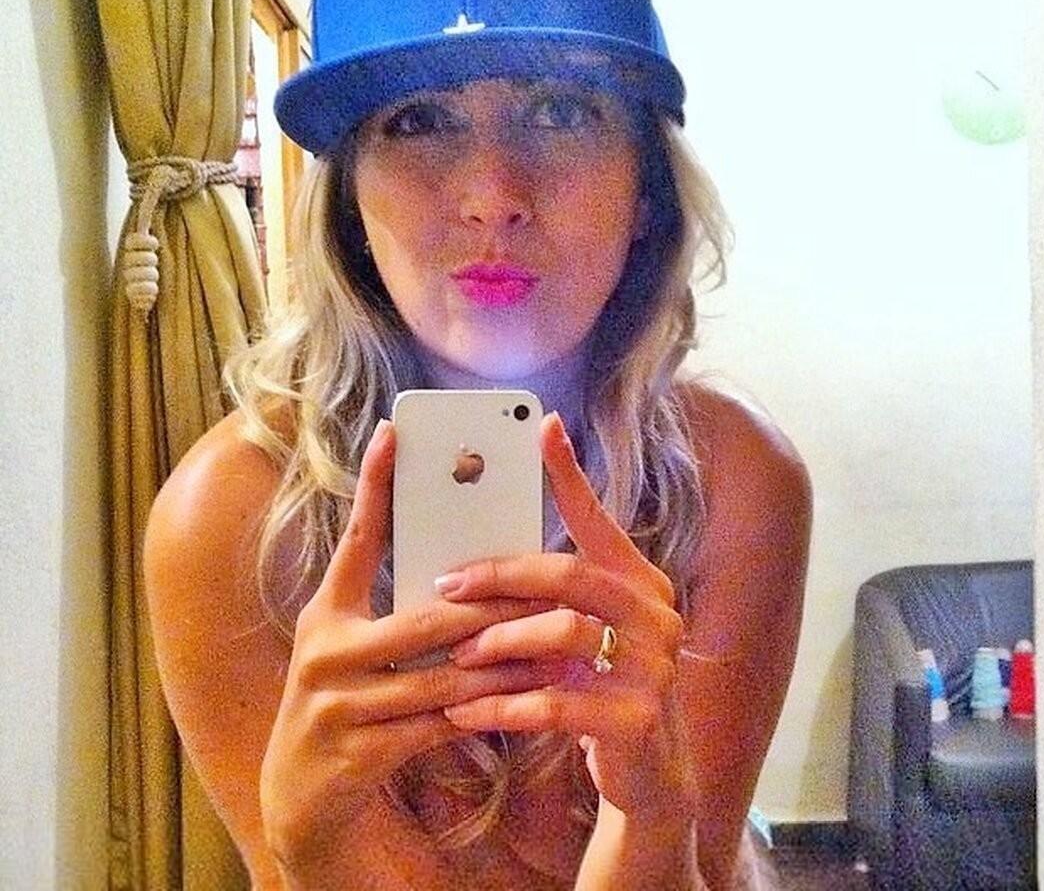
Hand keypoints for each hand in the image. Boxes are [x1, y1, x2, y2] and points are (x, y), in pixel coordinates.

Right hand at [259, 419, 560, 881]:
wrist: (301, 796)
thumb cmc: (345, 700)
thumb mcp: (355, 646)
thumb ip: (395, 607)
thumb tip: (467, 566)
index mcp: (328, 612)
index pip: (356, 538)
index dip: (375, 485)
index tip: (394, 432)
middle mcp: (327, 650)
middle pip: (428, 617)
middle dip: (497, 606)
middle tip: (553, 586)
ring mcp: (337, 704)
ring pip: (445, 675)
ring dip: (508, 664)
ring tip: (557, 648)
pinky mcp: (357, 753)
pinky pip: (440, 724)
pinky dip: (487, 713)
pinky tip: (525, 703)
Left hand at [436, 413, 696, 819]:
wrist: (648, 773)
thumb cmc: (600, 686)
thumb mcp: (580, 632)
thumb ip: (549, 596)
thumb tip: (479, 557)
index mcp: (640, 582)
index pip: (598, 521)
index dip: (570, 475)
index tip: (542, 427)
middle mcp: (656, 614)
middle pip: (570, 574)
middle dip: (501, 576)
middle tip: (447, 582)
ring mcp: (653, 667)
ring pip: (564, 633)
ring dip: (500, 641)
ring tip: (455, 654)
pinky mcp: (637, 721)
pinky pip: (557, 703)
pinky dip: (504, 705)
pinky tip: (464, 712)